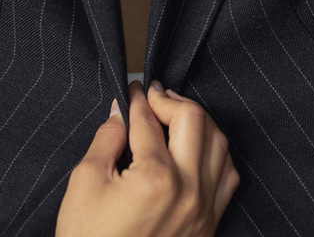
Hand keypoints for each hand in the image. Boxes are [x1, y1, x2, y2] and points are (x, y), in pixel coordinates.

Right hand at [55, 79, 239, 236]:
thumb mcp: (86, 183)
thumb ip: (107, 138)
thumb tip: (121, 111)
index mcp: (155, 178)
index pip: (150, 121)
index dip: (138, 99)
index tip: (133, 90)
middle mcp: (188, 191)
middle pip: (194, 120)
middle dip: (171, 100)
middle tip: (153, 98)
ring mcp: (204, 210)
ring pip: (218, 144)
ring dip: (198, 122)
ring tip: (174, 117)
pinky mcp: (209, 226)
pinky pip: (228, 176)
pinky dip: (216, 153)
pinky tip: (197, 149)